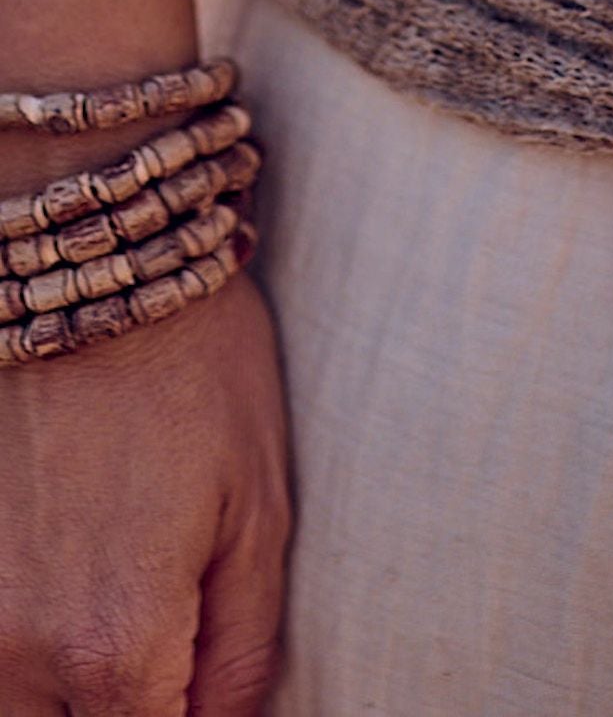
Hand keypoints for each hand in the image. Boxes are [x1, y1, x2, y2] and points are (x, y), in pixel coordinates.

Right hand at [0, 273, 290, 714]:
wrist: (91, 267)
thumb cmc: (196, 374)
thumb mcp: (259, 511)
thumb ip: (243, 652)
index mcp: (114, 648)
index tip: (199, 687)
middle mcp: (16, 653)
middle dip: (124, 707)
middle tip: (168, 655)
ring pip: (16, 708)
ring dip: (69, 689)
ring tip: (119, 615)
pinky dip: (25, 649)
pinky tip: (74, 575)